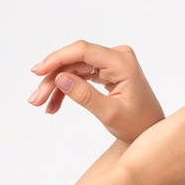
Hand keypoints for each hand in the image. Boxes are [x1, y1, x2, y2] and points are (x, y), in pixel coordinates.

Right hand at [28, 41, 164, 144]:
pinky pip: (81, 76)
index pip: (83, 51)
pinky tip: (54, 105)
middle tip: (35, 99)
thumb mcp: (110, 115)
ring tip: (41, 105)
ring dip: (56, 86)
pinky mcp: (106, 71)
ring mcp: (111, 63)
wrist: (150, 132)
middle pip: (75, 61)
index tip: (37, 72)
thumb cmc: (137, 126)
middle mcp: (116, 56)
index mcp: (122, 62)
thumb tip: (60, 79)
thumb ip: (85, 96)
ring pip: (74, 69)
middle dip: (52, 78)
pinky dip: (66, 90)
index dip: (57, 59)